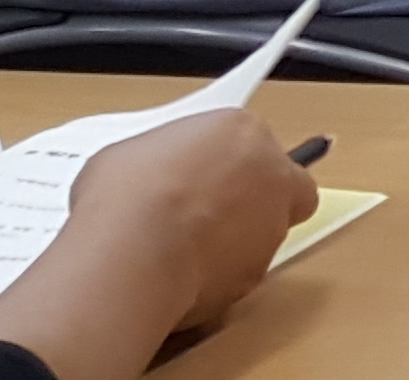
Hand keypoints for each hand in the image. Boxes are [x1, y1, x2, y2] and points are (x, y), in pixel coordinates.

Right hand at [60, 108, 311, 337]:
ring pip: (266, 235)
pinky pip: (242, 272)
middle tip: (209, 213)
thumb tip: (158, 179)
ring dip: (236, 241)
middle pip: (281, 189)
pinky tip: (182, 275)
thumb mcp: (137, 153)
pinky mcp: (257, 275)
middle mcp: (272, 177)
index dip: (233, 163)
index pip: (257, 143)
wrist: (133, 252)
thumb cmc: (128, 193)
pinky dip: (220, 275)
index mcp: (245, 132)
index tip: (207, 175)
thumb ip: (169, 160)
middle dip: (252, 201)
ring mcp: (270, 229)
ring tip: (185, 248)